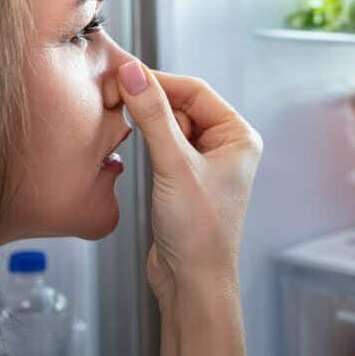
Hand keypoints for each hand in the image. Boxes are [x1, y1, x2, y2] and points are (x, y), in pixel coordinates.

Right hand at [117, 61, 261, 304]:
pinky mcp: (184, 179)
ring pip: (170, 125)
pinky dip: (146, 141)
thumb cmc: (199, 232)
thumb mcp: (173, 165)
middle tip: (116, 92)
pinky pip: (164, 146)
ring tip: (119, 116)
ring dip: (147, 121)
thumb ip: (152, 115)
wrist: (192, 283)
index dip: (159, 79)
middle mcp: (226, 147)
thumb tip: (133, 73)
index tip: (126, 72)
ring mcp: (205, 163)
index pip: (196, 90)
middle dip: (150, 100)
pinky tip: (130, 142)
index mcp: (238, 137)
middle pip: (182, 105)